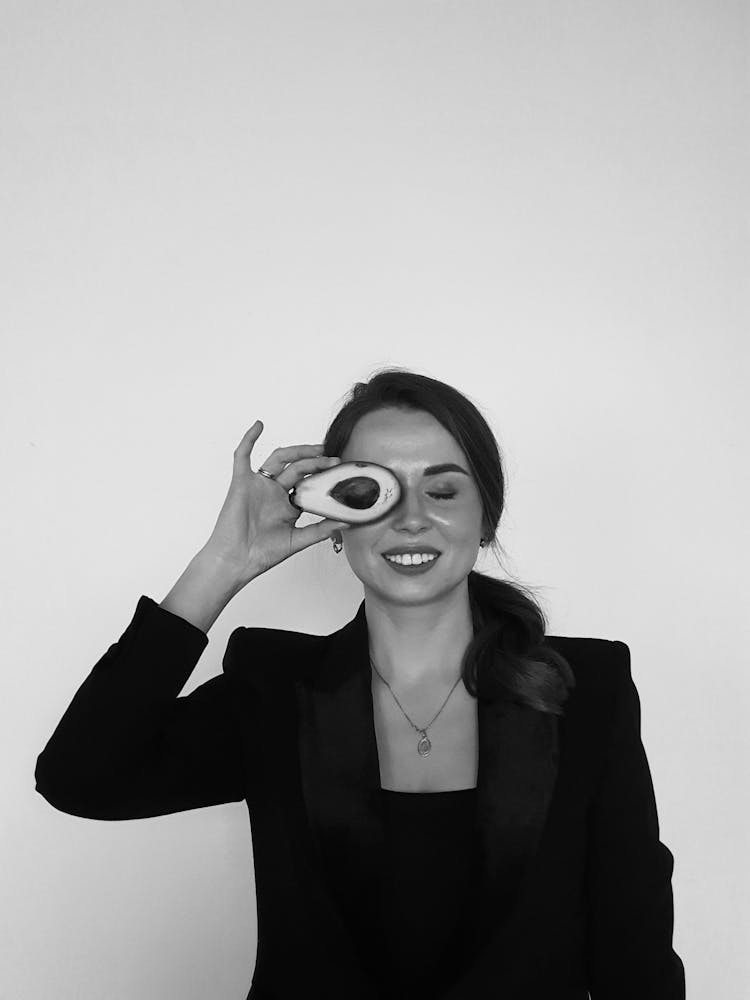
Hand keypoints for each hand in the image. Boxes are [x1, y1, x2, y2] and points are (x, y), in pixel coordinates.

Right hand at [202, 420, 347, 584]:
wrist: (235, 561)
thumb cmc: (261, 554)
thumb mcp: (298, 540)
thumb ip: (321, 529)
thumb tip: (347, 521)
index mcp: (287, 505)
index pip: (308, 484)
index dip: (323, 476)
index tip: (340, 472)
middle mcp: (274, 492)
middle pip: (298, 468)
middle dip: (317, 462)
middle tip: (334, 460)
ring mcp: (258, 485)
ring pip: (279, 458)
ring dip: (298, 450)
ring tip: (318, 448)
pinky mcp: (241, 482)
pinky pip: (242, 456)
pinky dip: (249, 439)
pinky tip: (259, 425)